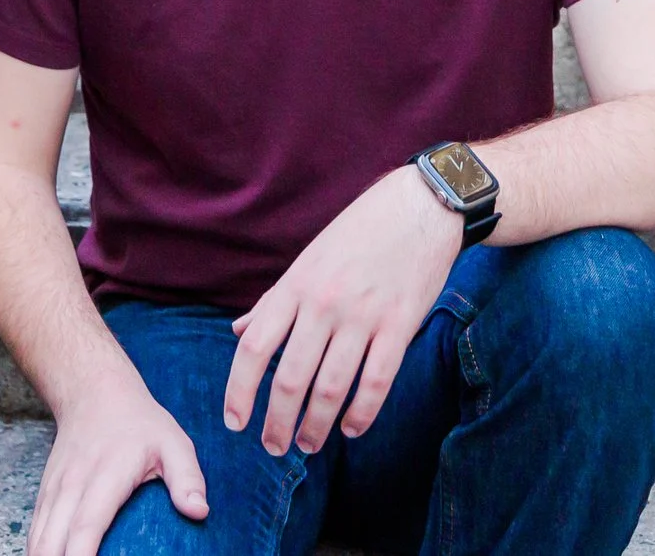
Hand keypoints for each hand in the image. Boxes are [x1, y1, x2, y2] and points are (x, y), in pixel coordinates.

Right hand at [26, 372, 206, 555]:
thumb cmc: (139, 422)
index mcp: (105, 476)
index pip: (87, 526)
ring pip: (38, 538)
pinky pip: (35, 531)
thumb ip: (188, 477)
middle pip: (53, 541)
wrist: (95, 393)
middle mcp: (72, 485)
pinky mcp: (45, 494)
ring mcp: (54, 490)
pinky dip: (39, 551)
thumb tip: (199, 511)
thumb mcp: (173, 442)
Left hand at [224, 165, 464, 454]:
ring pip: (331, 387)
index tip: (236, 422)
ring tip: (309, 445)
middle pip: (290, 378)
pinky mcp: (400, 324)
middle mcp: (323, 303)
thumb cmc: (359, 232)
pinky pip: (377, 381)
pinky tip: (352, 429)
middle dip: (278, 422)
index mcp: (295, 285)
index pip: (253, 347)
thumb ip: (274, 301)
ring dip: (317, 426)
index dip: (239, 391)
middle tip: (276, 448)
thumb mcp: (308, 260)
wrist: (419, 206)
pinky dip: (361, 413)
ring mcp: (363, 315)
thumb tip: (239, 332)